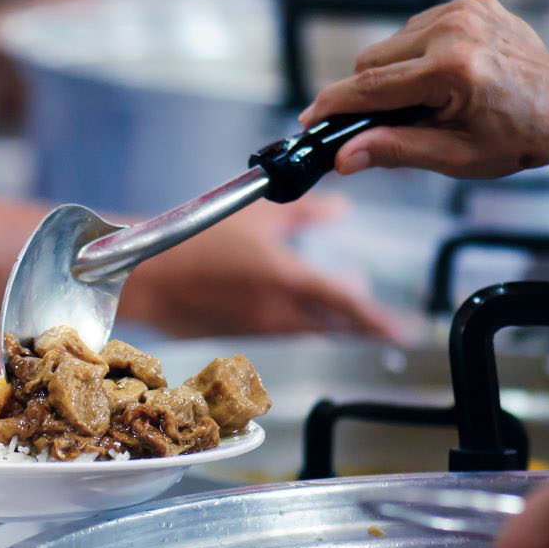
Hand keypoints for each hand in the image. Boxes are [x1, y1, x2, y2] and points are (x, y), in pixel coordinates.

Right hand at [121, 195, 398, 338]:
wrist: (148, 277)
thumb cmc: (196, 241)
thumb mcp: (257, 214)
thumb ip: (305, 212)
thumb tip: (338, 209)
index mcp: (287, 281)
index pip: (347, 305)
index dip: (377, 319)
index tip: (399, 329)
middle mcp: (278, 313)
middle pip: (332, 327)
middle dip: (357, 325)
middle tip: (377, 324)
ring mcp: (259, 330)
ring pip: (308, 332)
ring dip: (328, 325)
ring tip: (342, 316)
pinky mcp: (239, 338)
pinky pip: (281, 335)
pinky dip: (297, 327)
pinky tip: (295, 313)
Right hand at [300, 0, 548, 178]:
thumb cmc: (522, 136)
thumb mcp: (456, 157)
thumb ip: (395, 151)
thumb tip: (344, 157)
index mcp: (452, 69)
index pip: (372, 87)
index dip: (335, 107)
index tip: (310, 121)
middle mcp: (455, 30)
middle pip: (372, 61)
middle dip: (367, 94)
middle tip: (384, 125)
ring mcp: (465, 10)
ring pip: (390, 44)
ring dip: (392, 75)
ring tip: (425, 103)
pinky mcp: (472, 3)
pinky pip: (416, 29)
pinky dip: (414, 56)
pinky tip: (439, 78)